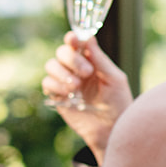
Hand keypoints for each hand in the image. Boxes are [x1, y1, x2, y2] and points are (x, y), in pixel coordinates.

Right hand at [42, 32, 130, 160]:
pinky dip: (56, 86)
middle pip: (61, 53)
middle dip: (71, 60)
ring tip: (76, 86)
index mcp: (91, 61)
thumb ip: (100, 59)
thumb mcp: (114, 78)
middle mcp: (76, 69)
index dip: (73, 39)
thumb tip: (88, 38)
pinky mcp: (56, 96)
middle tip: (86, 72)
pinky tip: (69, 94)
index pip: (77, 44)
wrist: (110, 128)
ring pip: (50, 66)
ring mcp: (65, 82)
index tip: (73, 39)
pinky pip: (47, 83)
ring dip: (62, 74)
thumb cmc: (118, 102)